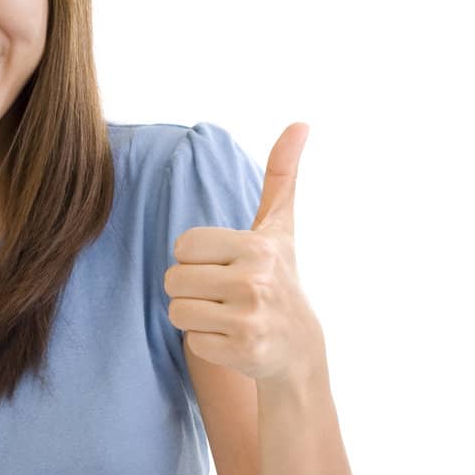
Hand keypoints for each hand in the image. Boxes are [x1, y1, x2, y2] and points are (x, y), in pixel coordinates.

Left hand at [163, 122, 322, 382]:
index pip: (184, 246)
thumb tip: (300, 123)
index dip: (195, 258)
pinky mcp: (241, 351)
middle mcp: (255, 281)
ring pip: (177, 311)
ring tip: (224, 315)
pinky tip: (230, 338)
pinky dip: (205, 342)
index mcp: (257, 246)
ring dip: (193, 316)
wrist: (298, 346)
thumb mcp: (280, 227)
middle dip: (190, 289)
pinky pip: (191, 341)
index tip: (222, 265)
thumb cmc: (279, 278)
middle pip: (174, 279)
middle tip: (221, 295)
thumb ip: (282, 175)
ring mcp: (249, 318)